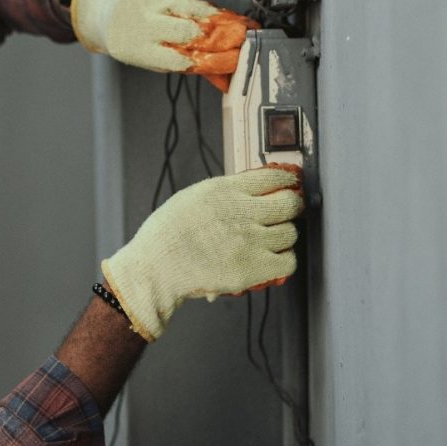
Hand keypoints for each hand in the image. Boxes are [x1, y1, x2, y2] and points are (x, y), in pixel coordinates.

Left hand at [70, 0, 258, 90]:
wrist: (104, 3)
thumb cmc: (131, 37)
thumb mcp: (152, 58)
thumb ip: (188, 66)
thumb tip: (223, 79)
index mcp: (141, 49)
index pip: (185, 59)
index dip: (215, 61)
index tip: (236, 62)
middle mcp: (145, 22)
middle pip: (194, 32)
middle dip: (224, 38)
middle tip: (244, 41)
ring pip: (197, 10)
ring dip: (223, 21)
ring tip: (240, 28)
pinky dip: (208, 7)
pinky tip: (220, 14)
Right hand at [101, 166, 302, 341]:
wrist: (155, 268)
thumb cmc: (167, 234)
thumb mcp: (193, 197)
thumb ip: (225, 192)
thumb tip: (253, 190)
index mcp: (225, 190)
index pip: (273, 176)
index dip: (286, 180)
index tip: (289, 183)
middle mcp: (242, 212)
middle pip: (289, 204)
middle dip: (291, 206)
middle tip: (287, 211)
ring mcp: (250, 241)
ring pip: (290, 233)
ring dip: (284, 236)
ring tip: (271, 239)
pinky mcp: (253, 269)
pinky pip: (288, 262)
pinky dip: (283, 260)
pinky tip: (272, 258)